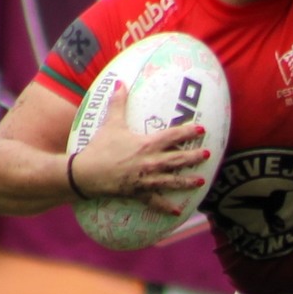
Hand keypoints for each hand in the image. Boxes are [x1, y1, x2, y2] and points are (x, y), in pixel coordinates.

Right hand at [72, 84, 209, 211]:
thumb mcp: (110, 124)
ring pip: (172, 181)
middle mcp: (151, 162)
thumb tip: (120, 82)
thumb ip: (119, 103)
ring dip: (187, 182)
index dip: (188, 132)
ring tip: (201, 181)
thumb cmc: (100, 148)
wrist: (85, 173)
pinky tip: (179, 211)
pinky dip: (167, 207)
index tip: (202, 129)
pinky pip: (156, 202)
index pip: (172, 136)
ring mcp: (147, 179)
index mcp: (147, 145)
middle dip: (193, 157)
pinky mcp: (139, 193)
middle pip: (178, 159)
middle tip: (207, 154)